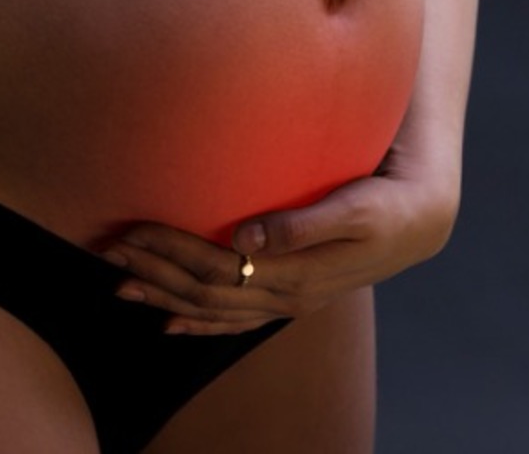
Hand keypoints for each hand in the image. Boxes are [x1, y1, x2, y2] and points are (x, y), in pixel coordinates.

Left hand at [99, 142, 459, 334]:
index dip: (170, 252)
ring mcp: (287, 300)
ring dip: (165, 297)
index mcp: (296, 275)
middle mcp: (286, 296)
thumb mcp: (358, 207)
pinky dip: (199, 323)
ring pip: (213, 310)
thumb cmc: (388, 205)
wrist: (420, 222)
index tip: (131, 230)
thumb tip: (246, 236)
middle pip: (204, 292)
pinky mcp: (290, 295)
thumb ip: (305, 223)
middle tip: (109, 249)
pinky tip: (171, 323)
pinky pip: (235, 319)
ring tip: (121, 286)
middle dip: (154, 272)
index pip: (216, 269)